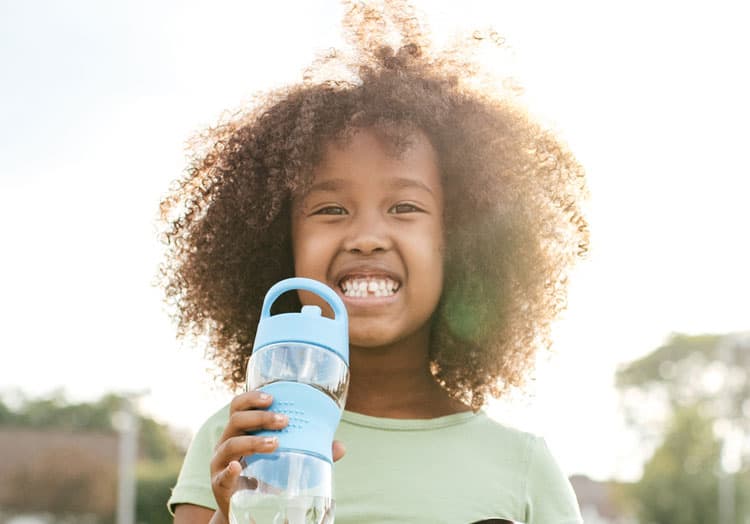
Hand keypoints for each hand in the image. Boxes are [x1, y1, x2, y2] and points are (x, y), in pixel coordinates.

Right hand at [209, 391, 345, 522]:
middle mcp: (226, 443)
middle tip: (284, 421)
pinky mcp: (219, 485)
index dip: (252, 398)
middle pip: (236, 420)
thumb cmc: (265, 477)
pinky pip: (222, 475)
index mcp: (240, 431)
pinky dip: (229, 471)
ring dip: (253, 441)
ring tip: (276, 443)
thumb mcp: (283, 461)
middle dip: (260, 417)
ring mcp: (220, 463)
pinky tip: (238, 467)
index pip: (239, 406)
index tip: (273, 397)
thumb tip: (340, 447)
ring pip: (231, 444)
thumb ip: (309, 451)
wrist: (246, 511)